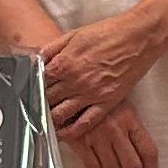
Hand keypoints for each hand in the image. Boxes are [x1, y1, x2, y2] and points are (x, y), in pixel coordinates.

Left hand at [40, 10, 167, 129]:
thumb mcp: (75, 35)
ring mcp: (91, 94)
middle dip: (38, 103)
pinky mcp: (107, 102)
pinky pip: (86, 122)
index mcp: (64, 63)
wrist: (138, 38)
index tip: (29, 91)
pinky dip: (72, 131)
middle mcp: (75, 81)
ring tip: (43, 122)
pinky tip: (64, 134)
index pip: (39, 81)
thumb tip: (36, 60)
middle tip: (33, 108)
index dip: (32, 86)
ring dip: (50, 119)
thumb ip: (53, 49)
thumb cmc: (108, 32)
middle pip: (47, 99)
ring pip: (61, 114)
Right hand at [63, 103, 159, 167]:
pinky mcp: (80, 142)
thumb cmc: (97, 99)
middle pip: (132, 165)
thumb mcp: (120, 105)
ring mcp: (98, 136)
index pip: (148, 149)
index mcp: (130, 118)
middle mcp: (116, 129)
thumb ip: (131, 127)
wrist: (70, 93)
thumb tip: (140, 153)